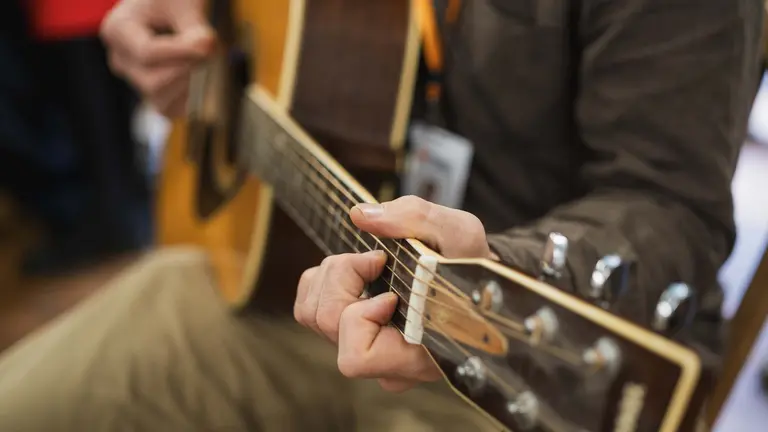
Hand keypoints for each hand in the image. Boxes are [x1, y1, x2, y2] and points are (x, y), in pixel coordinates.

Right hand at [100, 0, 214, 116]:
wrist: (170, 7)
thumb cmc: (173, 1)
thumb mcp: (183, 4)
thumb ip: (195, 28)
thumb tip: (206, 48)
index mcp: (118, 30)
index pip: (147, 53)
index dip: (181, 52)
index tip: (209, 44)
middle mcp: (120, 58)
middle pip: (152, 81)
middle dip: (186, 69)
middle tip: (209, 51)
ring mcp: (133, 78)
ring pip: (159, 98)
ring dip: (189, 84)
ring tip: (204, 61)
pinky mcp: (151, 92)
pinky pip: (168, 108)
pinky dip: (188, 99)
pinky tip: (201, 79)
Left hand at [294, 196, 494, 392]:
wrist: (477, 280)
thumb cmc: (471, 263)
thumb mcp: (459, 233)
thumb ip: (414, 219)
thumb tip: (360, 215)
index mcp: (416, 357)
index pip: (357, 357)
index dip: (362, 318)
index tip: (392, 293)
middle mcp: (386, 365)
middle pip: (326, 324)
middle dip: (344, 278)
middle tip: (378, 259)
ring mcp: (366, 352)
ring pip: (311, 315)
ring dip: (332, 276)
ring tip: (370, 264)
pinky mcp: (350, 335)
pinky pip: (308, 308)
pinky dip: (324, 280)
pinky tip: (357, 271)